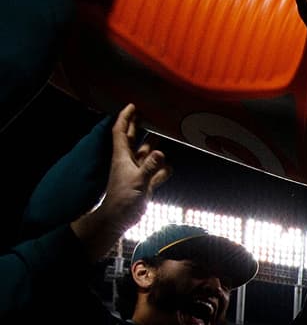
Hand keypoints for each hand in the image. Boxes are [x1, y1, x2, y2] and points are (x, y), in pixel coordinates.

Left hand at [71, 104, 169, 258]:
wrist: (119, 219)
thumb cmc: (123, 200)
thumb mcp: (138, 182)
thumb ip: (151, 168)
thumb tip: (161, 153)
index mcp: (122, 157)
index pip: (121, 132)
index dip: (126, 118)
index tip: (133, 106)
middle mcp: (129, 161)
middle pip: (134, 139)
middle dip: (140, 125)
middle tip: (148, 112)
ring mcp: (138, 171)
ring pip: (147, 153)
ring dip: (154, 144)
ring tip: (164, 133)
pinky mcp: (146, 182)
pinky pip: (157, 170)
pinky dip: (163, 168)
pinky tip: (168, 168)